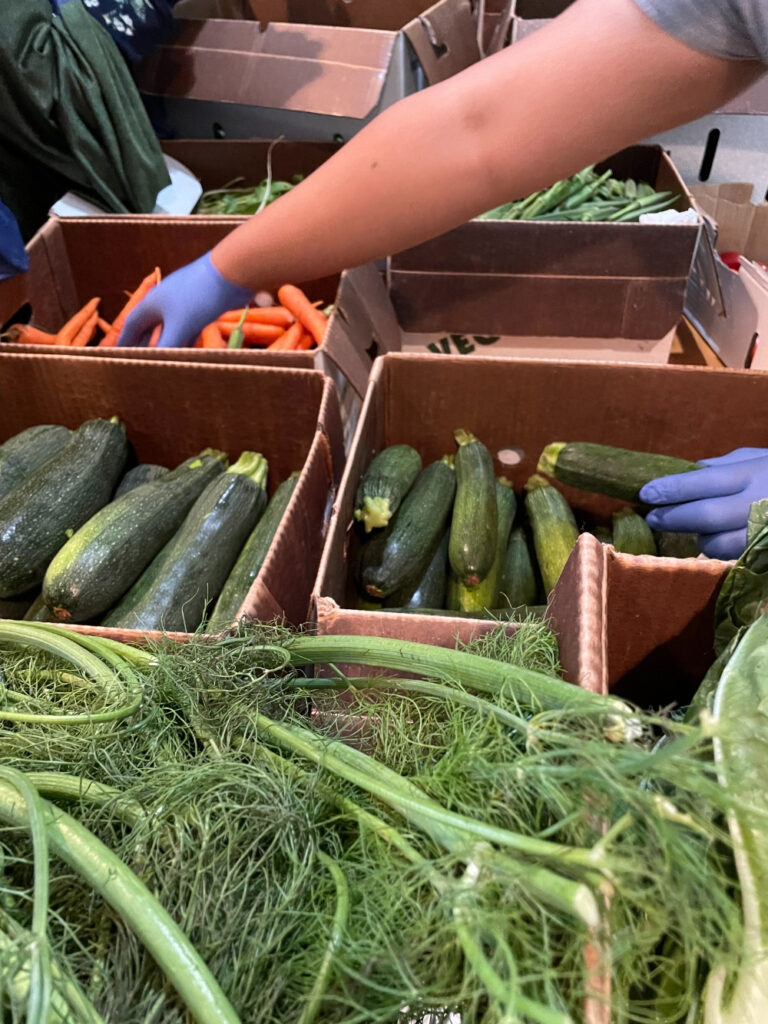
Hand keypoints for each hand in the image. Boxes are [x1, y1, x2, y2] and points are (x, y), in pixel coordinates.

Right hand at [117, 253, 251, 347]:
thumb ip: (166, 347)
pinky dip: (185, 337)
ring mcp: (184, 300)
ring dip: (166, 342)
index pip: (132, 324)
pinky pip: (188, 324)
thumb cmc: (199, 296)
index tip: (117, 353)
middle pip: (150, 325)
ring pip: (170, 326)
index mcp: (152, 303)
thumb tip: (155, 364)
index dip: (124, 340)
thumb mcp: (180, 326)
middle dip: (144, 342)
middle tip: (140, 359)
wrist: (230, 272)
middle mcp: (164, 300)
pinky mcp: (201, 303)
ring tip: (163, 359)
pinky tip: (190, 349)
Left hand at [640, 448, 767, 559]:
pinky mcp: (764, 552)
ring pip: (718, 544)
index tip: (646, 494)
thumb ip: (721, 467)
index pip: (704, 481)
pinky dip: (719, 548)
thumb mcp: (756, 460)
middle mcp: (759, 502)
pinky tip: (716, 538)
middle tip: (652, 517)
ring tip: (692, 528)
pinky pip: (732, 557)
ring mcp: (763, 531)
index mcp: (754, 473)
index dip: (671, 489)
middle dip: (673, 518)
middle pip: (706, 516)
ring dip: (698, 537)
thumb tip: (681, 475)